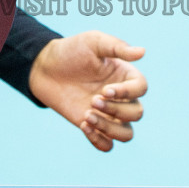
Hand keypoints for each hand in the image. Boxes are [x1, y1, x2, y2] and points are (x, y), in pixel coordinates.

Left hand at [28, 31, 146, 151]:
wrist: (46, 68)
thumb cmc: (72, 51)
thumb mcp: (93, 42)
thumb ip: (117, 47)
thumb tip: (142, 52)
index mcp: (126, 76)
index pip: (141, 89)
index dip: (127, 93)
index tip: (105, 89)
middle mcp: (121, 97)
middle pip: (136, 113)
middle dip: (116, 110)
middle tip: (93, 100)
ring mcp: (108, 115)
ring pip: (126, 134)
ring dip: (110, 129)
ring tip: (87, 117)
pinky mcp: (94, 127)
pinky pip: (107, 145)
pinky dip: (98, 140)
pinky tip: (83, 125)